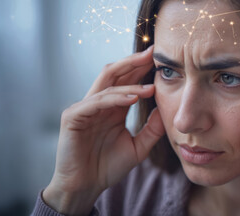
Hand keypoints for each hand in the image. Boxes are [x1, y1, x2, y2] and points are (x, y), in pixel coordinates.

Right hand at [43, 46, 164, 214]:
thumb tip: (166, 112)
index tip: (161, 60)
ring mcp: (84, 108)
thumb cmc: (108, 167)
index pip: (127, 81)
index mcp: (113, 108)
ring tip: (150, 79)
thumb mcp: (138, 147)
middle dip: (134, 62)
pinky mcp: (73, 117)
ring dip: (129, 79)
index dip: (142, 69)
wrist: (86, 187)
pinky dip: (115, 97)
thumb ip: (151, 130)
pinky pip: (96, 102)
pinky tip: (133, 97)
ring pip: (107, 83)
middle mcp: (99, 103)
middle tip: (153, 53)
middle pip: (115, 73)